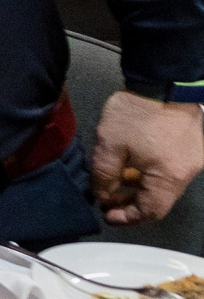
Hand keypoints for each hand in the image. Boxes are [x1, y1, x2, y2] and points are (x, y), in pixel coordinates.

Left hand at [91, 91, 203, 224]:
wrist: (163, 81)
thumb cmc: (135, 114)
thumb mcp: (109, 146)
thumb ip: (104, 176)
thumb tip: (104, 195)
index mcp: (170, 177)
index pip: (151, 211)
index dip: (128, 217)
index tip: (107, 214)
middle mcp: (187, 173)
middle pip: (160, 200)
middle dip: (132, 203)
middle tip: (108, 199)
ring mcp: (193, 160)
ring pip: (165, 185)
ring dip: (141, 188)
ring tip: (117, 181)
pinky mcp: (192, 147)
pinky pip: (170, 170)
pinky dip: (151, 174)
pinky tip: (133, 166)